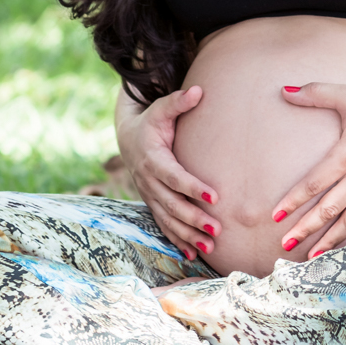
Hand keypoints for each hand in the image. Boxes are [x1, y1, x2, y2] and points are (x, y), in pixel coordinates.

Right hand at [116, 84, 220, 260]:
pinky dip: (177, 241)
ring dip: (187, 234)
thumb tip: (199, 90)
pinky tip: (193, 255)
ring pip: (167, 219)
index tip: (215, 196)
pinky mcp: (152, 203)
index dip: (192, 187)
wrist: (128, 138)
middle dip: (193, 218)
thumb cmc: (152, 121)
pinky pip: (163, 226)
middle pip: (171, 204)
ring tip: (210, 246)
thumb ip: (178, 101)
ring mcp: (149, 195)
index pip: (174, 176)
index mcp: (152, 158)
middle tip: (217, 228)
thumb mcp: (161, 109)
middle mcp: (148, 180)